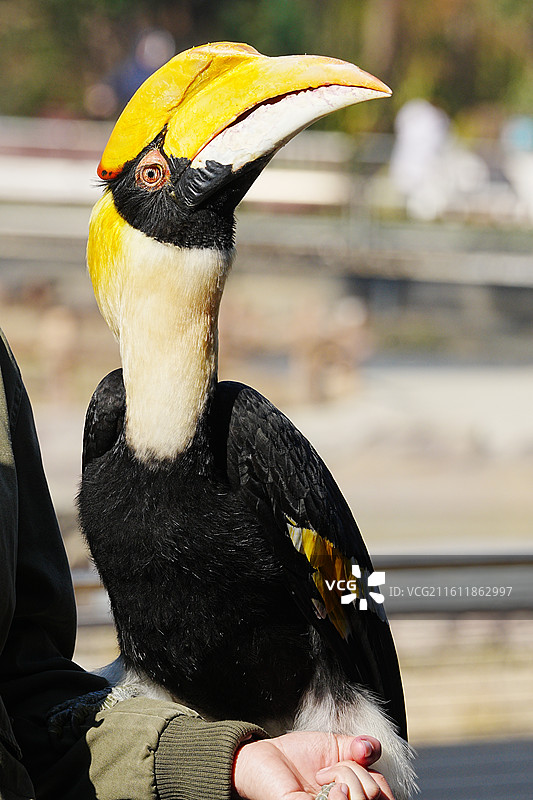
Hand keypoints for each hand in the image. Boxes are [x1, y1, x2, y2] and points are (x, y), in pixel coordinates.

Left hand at [233, 731, 394, 799]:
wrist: (267, 756)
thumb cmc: (299, 755)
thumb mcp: (335, 746)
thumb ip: (359, 747)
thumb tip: (370, 747)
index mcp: (353, 794)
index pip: (385, 795)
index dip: (379, 778)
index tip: (359, 759)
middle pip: (375, 794)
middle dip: (357, 770)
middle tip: (330, 768)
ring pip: (359, 799)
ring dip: (346, 776)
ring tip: (323, 777)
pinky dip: (338, 794)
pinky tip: (323, 786)